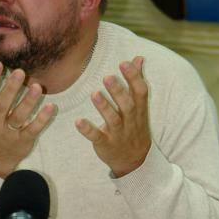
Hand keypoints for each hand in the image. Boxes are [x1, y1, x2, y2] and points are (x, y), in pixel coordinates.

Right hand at [0, 53, 55, 177]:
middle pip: (1, 106)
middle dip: (10, 89)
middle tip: (20, 71)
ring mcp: (8, 134)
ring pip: (18, 117)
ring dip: (28, 102)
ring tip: (37, 86)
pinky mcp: (22, 142)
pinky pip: (32, 130)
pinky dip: (42, 119)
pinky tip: (51, 107)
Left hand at [75, 57, 150, 176]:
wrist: (135, 161)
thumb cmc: (134, 126)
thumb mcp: (140, 106)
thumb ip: (136, 82)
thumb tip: (139, 58)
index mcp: (139, 110)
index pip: (140, 92)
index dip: (134, 78)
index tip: (124, 63)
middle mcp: (130, 121)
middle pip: (128, 106)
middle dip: (118, 92)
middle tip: (107, 77)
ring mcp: (118, 134)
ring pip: (113, 120)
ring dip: (104, 108)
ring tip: (94, 94)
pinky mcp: (105, 144)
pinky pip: (97, 137)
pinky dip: (88, 130)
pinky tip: (78, 122)